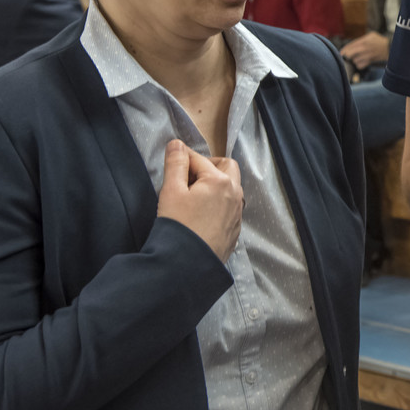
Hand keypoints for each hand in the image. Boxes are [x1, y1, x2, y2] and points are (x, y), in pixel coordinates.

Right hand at [157, 139, 243, 261]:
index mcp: (221, 181)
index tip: (171, 163)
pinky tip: (201, 215)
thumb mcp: (171, 191)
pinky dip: (218, 204)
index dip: (182, 160)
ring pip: (231, 188)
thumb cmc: (178, 225)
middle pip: (226, 168)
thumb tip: (177, 144)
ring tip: (193, 196)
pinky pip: (230, 208)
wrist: (187, 265)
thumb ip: (175, 164)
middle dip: (208, 167)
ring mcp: (238, 213)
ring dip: (215, 185)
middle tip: (188, 178)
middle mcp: (235, 194)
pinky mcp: (235, 230)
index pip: (199, 160)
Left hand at [341, 31, 389, 68]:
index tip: (342, 53)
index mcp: (363, 41)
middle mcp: (363, 48)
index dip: (344, 50)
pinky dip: (359, 65)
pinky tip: (361, 62)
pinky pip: (360, 65)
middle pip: (349, 54)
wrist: (390, 48)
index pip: (349, 46)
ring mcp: (366, 55)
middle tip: (347, 56)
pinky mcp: (369, 61)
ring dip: (354, 60)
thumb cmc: (380, 41)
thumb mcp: (371, 35)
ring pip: (354, 60)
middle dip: (347, 56)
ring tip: (357, 58)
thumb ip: (362, 39)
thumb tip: (353, 44)